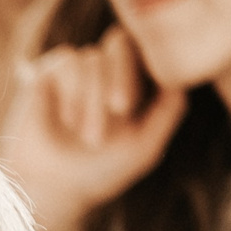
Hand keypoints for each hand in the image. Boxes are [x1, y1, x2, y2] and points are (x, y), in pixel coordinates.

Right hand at [0, 26, 187, 230]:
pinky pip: (68, 61)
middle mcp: (104, 70)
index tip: (141, 102)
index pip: (145, 50)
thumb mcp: (146, 147)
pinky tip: (67, 120)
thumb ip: (169, 111)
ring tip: (84, 134)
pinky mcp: (48, 72)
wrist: (51, 188)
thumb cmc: (100, 172)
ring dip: (92, 98)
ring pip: (93, 59)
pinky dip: (72, 90)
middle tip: (120, 109)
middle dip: (122, 76)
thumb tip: (181, 76)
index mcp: (132, 82)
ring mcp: (76, 69)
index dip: (148, 65)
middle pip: (120, 42)